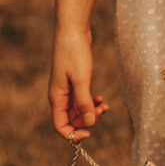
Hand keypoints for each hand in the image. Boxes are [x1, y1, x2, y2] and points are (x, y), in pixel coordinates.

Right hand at [48, 27, 109, 141]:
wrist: (73, 31)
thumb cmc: (74, 52)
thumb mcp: (81, 79)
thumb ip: (84, 102)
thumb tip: (88, 123)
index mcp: (57, 97)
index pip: (60, 126)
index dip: (73, 134)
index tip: (89, 132)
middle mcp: (60, 96)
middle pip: (72, 120)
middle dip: (88, 120)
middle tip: (102, 111)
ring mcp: (67, 90)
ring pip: (79, 111)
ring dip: (92, 112)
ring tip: (105, 106)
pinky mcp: (75, 83)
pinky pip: (83, 101)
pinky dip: (92, 102)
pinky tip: (102, 99)